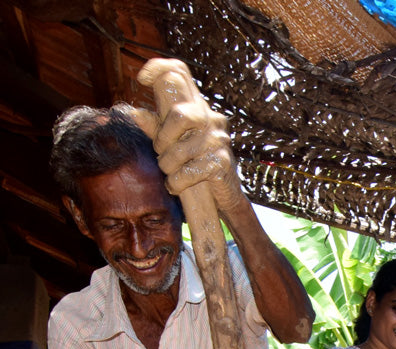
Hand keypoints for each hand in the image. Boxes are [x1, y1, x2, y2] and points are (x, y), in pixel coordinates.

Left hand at [135, 58, 244, 213]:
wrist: (225, 195)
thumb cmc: (196, 164)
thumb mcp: (173, 142)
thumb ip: (155, 126)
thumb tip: (132, 113)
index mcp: (197, 107)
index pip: (180, 72)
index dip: (159, 68)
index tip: (141, 79)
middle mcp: (211, 118)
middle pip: (180, 114)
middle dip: (163, 138)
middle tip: (160, 152)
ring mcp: (219, 140)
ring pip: (181, 148)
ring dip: (168, 165)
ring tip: (168, 173)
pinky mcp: (223, 163)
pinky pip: (191, 171)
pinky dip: (177, 181)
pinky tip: (175, 185)